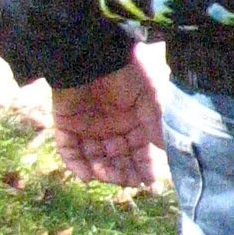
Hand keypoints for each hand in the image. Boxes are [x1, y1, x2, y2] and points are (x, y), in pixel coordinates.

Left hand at [50, 57, 162, 187]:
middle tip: (124, 179)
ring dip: (100, 170)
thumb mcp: (149, 99)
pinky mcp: (65, 124)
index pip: (139, 153)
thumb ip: (156, 125)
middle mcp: (111, 127)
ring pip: (94, 159)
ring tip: (103, 172)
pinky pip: (69, 150)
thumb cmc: (126, 72)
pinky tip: (86, 175)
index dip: (143, 168)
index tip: (148, 182)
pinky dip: (75, 165)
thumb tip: (168, 151)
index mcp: (133, 123)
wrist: (92, 53)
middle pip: (117, 160)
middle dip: (121, 173)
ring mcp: (87, 127)